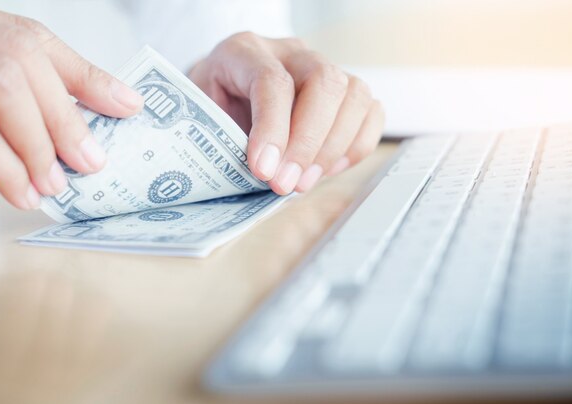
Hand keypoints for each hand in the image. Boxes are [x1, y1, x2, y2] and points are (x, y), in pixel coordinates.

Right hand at [0, 2, 142, 208]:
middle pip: (22, 56)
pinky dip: (6, 165)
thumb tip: (75, 142)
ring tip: (54, 183)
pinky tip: (22, 192)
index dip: (84, 73)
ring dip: (39, 141)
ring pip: (1, 82)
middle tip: (90, 162)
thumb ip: (11, 111)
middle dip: (65, 113)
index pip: (30, 38)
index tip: (128, 107)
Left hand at [189, 32, 383, 194]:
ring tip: (303, 182)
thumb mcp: (200, 119)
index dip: (272, 129)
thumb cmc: (211, 110)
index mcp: (246, 51)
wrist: (223, 97)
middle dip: (308, 142)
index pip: (272, 81)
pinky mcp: (344, 91)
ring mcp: (322, 69)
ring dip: (333, 149)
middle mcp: (290, 54)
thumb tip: (258, 172)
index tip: (264, 170)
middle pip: (324, 82)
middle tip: (287, 183)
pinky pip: (371, 112)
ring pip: (354, 95)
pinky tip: (326, 170)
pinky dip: (355, 147)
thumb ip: (221, 139)